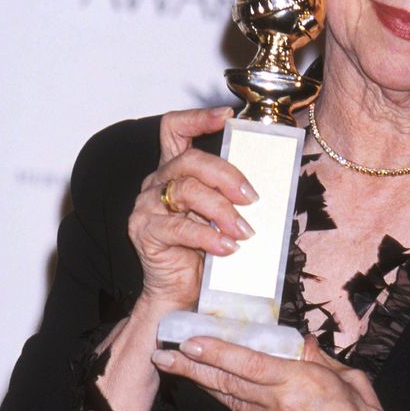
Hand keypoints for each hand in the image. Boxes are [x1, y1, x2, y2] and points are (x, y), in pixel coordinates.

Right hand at [128, 107, 258, 313]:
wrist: (181, 294)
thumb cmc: (204, 254)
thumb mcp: (222, 216)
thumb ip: (232, 196)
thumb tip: (265, 187)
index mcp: (174, 172)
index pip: (175, 130)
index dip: (198, 118)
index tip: (226, 117)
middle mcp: (157, 183)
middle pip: (189, 161)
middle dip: (226, 175)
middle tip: (251, 198)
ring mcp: (147, 206)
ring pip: (186, 191)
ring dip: (222, 210)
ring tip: (244, 232)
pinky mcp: (145, 232)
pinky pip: (178, 227)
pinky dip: (208, 236)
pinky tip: (227, 247)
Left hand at [152, 334, 409, 410]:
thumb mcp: (351, 381)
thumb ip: (322, 361)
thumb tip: (302, 344)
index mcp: (300, 383)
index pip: (247, 362)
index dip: (214, 351)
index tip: (189, 341)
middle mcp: (279, 407)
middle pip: (226, 383)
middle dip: (191, 367)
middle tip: (162, 356)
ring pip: (234, 403)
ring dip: (208, 385)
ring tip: (183, 369)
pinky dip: (247, 410)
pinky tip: (242, 401)